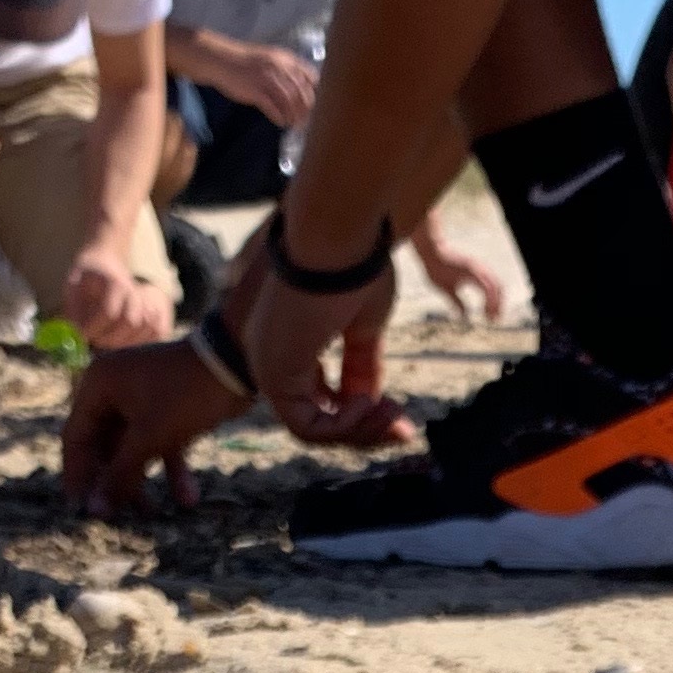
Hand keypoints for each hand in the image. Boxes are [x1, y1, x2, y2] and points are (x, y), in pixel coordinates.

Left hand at [60, 249, 175, 354]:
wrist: (105, 265)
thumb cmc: (87, 279)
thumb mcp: (73, 286)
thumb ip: (73, 309)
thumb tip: (77, 334)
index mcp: (114, 283)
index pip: (109, 312)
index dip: (94, 328)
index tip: (81, 335)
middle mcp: (135, 292)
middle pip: (130, 322)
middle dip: (110, 337)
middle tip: (95, 340)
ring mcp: (147, 302)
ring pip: (146, 328)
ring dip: (126, 341)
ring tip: (108, 339)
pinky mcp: (155, 313)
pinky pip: (158, 332)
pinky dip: (142, 341)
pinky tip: (124, 340)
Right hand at [61, 335, 242, 512]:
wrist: (236, 362)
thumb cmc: (185, 395)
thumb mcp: (149, 437)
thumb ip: (119, 474)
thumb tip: (94, 511)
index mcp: (98, 385)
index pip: (76, 437)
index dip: (78, 475)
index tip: (81, 510)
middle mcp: (114, 388)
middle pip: (105, 446)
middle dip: (116, 481)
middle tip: (119, 517)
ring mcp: (141, 397)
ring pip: (133, 448)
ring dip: (144, 479)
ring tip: (152, 514)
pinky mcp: (167, 407)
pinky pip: (159, 442)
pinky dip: (171, 467)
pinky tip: (187, 497)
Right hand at [198, 39, 318, 134]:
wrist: (221, 60)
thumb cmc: (247, 62)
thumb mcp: (271, 59)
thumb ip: (286, 70)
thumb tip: (301, 88)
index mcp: (285, 59)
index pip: (310, 76)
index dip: (314, 92)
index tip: (313, 104)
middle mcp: (279, 68)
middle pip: (301, 92)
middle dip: (306, 109)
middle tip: (305, 120)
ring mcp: (266, 79)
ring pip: (289, 101)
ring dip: (293, 116)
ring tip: (293, 123)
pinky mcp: (255, 92)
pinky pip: (272, 108)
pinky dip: (279, 117)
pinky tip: (281, 122)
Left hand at [246, 261, 420, 448]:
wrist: (336, 241)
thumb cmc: (351, 266)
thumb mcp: (364, 326)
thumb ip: (361, 365)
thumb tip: (372, 401)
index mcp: (290, 342)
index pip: (319, 398)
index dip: (359, 414)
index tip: (397, 413)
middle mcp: (273, 359)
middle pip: (316, 419)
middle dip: (364, 429)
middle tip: (402, 425)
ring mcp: (270, 369)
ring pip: (311, 430)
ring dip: (358, 431)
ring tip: (391, 415)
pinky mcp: (274, 376)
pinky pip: (306, 427)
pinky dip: (343, 426)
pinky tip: (368, 403)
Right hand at [407, 218, 507, 321]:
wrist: (429, 254)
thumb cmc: (436, 270)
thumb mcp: (448, 290)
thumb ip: (457, 302)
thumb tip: (464, 316)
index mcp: (476, 275)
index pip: (492, 290)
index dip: (495, 304)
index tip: (492, 318)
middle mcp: (480, 271)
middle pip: (498, 288)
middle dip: (499, 305)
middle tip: (495, 320)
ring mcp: (477, 268)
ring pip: (495, 286)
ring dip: (495, 303)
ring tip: (491, 317)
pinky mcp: (472, 269)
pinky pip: (486, 285)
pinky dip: (489, 298)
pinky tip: (486, 308)